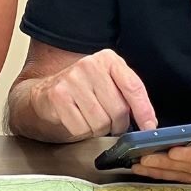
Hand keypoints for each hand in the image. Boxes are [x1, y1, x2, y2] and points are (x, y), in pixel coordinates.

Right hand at [30, 49, 156, 139]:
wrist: (41, 96)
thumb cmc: (79, 94)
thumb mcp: (106, 85)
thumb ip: (126, 96)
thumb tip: (149, 123)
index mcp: (107, 59)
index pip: (133, 86)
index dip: (144, 111)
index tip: (150, 127)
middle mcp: (90, 64)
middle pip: (119, 110)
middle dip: (116, 125)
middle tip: (107, 122)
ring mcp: (72, 79)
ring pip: (101, 122)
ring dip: (97, 129)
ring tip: (87, 118)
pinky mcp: (58, 96)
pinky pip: (82, 128)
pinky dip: (80, 132)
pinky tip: (74, 120)